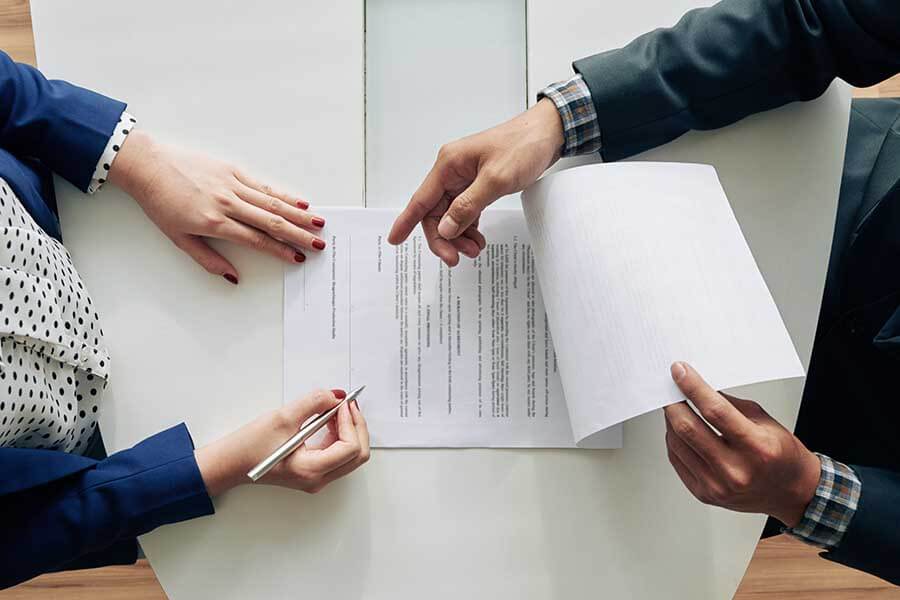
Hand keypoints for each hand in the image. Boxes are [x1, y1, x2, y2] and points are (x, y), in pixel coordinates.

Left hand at [109, 130, 327, 283]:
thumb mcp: (178, 238)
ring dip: (298, 214)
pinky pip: (263, 185)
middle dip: (298, 235)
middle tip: (319, 244)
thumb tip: (233, 277)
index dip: (280, 251)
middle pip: (271, 221)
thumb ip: (208, 260)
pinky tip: (300, 201)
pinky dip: (283, 193)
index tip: (298, 258)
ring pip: (272, 202)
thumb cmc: (160, 203)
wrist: (147, 165)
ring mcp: (231, 184)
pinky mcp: (231, 169)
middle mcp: (227, 203)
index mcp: (214, 223)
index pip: (256, 240)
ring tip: (318, 223)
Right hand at [195, 389, 369, 495]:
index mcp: (311, 470)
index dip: (351, 422)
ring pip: (350, 455)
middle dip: (357, 426)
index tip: (343, 404)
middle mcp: (317, 479)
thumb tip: (335, 396)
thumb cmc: (248, 447)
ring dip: (349, 430)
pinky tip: (328, 420)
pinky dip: (339, 435)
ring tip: (336, 409)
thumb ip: (313, 403)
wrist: (229, 464)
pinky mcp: (312, 471)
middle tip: (347, 404)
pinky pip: (337, 454)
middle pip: (357, 455)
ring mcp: (316, 478)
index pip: (350, 448)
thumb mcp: (282, 417)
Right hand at [388, 98, 564, 265]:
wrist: (547, 133)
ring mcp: (465, 178)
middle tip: (456, 258)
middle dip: (444, 237)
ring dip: (458, 236)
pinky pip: (465, 211)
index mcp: (449, 165)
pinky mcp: (478, 184)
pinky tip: (477, 239)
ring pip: (451, 215)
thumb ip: (468, 205)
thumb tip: (446, 228)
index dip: (406, 221)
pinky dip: (469, 228)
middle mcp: (452, 172)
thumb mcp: (496, 179)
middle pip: (436, 213)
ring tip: (474, 250)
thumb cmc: (522, 146)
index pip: (421, 199)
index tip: (394, 240)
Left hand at [664, 362, 820, 526]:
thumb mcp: (765, 421)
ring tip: (676, 408)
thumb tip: (698, 387)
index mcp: (757, 447)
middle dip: (673, 403)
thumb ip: (730, 405)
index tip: (679, 371)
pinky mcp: (704, 493)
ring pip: (677, 443)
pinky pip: (676, 459)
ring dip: (671, 420)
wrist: (790, 493)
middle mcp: (735, 470)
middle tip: (670, 389)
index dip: (692, 387)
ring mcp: (717, 485)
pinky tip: (680, 430)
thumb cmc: (781, 456)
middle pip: (688, 429)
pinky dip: (674, 440)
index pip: (715, 411)